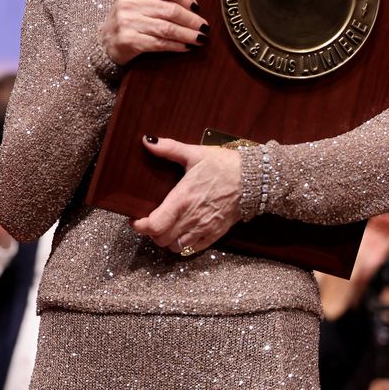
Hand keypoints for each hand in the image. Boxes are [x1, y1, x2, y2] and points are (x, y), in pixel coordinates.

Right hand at [99, 0, 208, 64]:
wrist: (104, 42)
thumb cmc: (128, 20)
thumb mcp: (137, 1)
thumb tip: (193, 7)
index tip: (197, 7)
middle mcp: (130, 2)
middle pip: (170, 9)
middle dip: (191, 20)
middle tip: (204, 27)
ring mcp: (128, 22)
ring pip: (167, 28)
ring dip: (187, 34)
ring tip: (200, 38)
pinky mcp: (129, 40)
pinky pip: (159, 43)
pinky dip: (176, 46)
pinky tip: (185, 47)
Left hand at [131, 136, 241, 253]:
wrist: (253, 178)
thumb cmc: (223, 165)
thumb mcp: (195, 153)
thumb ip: (169, 148)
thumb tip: (147, 140)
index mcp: (182, 199)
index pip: (154, 225)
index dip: (140, 225)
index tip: (135, 219)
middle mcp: (191, 218)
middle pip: (161, 239)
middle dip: (152, 232)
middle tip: (152, 219)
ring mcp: (203, 228)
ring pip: (175, 247)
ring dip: (167, 239)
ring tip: (168, 226)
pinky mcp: (215, 234)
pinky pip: (192, 249)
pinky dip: (183, 244)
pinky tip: (183, 232)